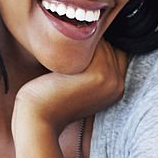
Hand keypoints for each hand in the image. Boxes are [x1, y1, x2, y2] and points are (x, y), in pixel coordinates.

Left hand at [13, 41, 127, 132]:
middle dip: (91, 42)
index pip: (116, 53)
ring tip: (62, 51)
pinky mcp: (99, 76)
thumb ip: (90, 67)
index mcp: (116, 88)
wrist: (39, 118)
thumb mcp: (77, 84)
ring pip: (103, 43)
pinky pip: (95, 45)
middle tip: (67, 48)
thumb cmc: (51, 99)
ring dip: (83, 42)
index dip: (97, 47)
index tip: (77, 47)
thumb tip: (91, 39)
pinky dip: (77, 44)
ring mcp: (110, 80)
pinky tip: (60, 54)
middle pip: (111, 46)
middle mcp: (117, 85)